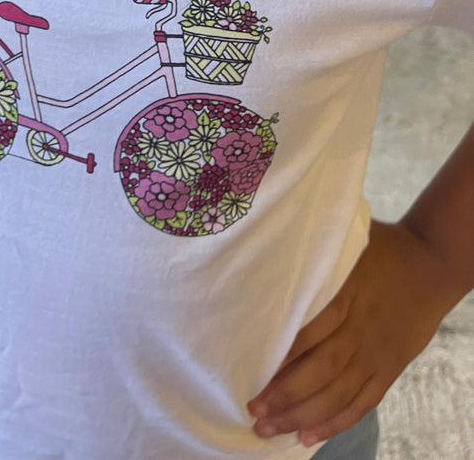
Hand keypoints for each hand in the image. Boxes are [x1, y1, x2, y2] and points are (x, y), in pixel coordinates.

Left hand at [247, 220, 455, 446]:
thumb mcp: (344, 242)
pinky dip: (335, 422)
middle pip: (321, 369)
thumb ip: (311, 257)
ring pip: (338, 393)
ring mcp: (376, 355)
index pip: (310, 329)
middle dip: (286, 393)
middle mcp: (360, 330)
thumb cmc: (378, 248)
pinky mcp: (389, 370)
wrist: (430, 265)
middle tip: (253, 409)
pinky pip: (362, 403)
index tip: (248, 366)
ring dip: (303, 415)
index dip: (281, 352)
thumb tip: (264, 255)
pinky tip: (307, 436)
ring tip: (269, 429)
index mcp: (346, 295)